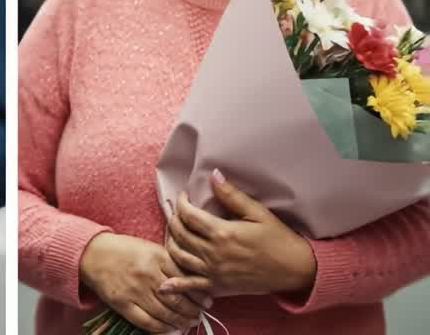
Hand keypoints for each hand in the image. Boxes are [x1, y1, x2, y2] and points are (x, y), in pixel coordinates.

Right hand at [79, 232, 213, 333]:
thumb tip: (193, 283)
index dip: (199, 294)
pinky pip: (146, 322)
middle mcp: (146, 274)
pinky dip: (162, 328)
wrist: (91, 253)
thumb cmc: (124, 250)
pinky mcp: (122, 304)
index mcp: (155, 257)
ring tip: (188, 322)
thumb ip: (169, 263)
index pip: (184, 280)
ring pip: (165, 313)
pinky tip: (170, 328)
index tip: (208, 301)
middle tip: (199, 314)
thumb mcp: (149, 248)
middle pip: (177, 300)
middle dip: (193, 311)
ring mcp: (133, 290)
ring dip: (181, 321)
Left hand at [161, 169, 316, 297]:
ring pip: (179, 256)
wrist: (297, 269)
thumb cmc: (279, 239)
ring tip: (173, 231)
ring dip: (170, 241)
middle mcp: (214, 254)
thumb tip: (213, 175)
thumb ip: (232, 195)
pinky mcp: (218, 286)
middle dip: (173, 219)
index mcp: (222, 233)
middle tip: (176, 211)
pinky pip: (191, 285)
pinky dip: (175, 284)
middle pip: (180, 234)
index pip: (188, 215)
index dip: (181, 202)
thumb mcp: (258, 213)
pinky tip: (163, 284)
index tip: (183, 196)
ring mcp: (214, 272)